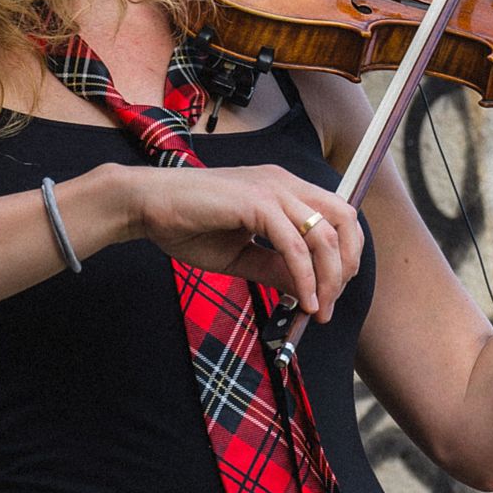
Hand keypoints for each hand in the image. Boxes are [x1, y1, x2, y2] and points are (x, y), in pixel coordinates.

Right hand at [122, 164, 360, 319]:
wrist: (145, 206)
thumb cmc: (188, 225)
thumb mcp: (242, 255)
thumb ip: (277, 268)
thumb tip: (309, 291)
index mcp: (285, 189)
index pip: (339, 216)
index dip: (346, 254)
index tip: (333, 291)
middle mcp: (285, 184)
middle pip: (345, 221)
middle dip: (346, 266)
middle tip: (331, 302)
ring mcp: (272, 190)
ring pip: (325, 235)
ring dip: (329, 278)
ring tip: (318, 308)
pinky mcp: (255, 203)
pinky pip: (294, 246)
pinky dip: (305, 277)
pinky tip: (302, 300)